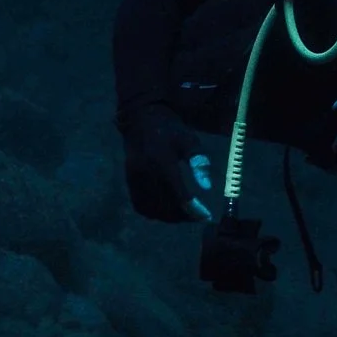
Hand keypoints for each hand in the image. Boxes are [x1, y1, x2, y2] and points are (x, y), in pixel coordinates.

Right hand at [120, 103, 214, 222]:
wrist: (142, 120)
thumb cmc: (170, 130)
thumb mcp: (189, 140)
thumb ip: (199, 162)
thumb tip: (207, 187)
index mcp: (163, 162)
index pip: (179, 194)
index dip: (193, 209)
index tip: (206, 216)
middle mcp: (146, 173)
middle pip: (165, 206)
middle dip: (183, 215)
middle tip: (197, 215)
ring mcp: (134, 178)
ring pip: (151, 209)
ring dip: (169, 217)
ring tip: (184, 214)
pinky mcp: (129, 181)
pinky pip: (140, 205)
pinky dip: (154, 212)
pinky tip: (167, 209)